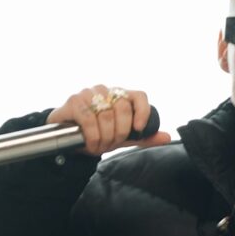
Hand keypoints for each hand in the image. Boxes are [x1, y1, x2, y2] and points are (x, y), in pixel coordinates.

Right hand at [47, 85, 171, 155]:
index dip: (142, 112)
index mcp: (120, 96)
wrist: (67, 139)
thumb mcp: (123, 138)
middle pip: (123, 108)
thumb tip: (167, 137)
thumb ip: (143, 137)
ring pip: (107, 116)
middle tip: (110, 144)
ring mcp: (88, 93)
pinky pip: (89, 120)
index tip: (138, 129)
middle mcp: (105, 90)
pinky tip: (90, 144)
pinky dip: (92, 137)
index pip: (139, 96)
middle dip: (119, 133)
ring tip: (98, 145)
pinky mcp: (74, 101)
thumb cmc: (97, 134)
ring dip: (104, 138)